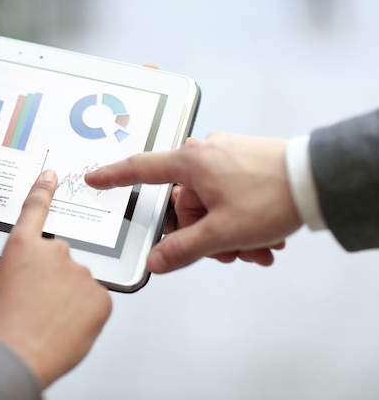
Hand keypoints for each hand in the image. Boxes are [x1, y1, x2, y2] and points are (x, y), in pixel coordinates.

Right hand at [0, 170, 111, 387]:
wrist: (16, 355)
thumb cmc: (2, 326)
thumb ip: (18, 272)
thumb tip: (26, 278)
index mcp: (23, 247)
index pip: (36, 209)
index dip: (44, 190)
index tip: (51, 176)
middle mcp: (55, 252)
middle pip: (61, 258)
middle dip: (54, 278)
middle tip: (40, 302)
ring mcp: (80, 271)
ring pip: (79, 282)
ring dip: (70, 297)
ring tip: (51, 319)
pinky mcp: (100, 294)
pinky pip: (94, 300)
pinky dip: (84, 312)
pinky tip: (67, 325)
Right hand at [85, 133, 302, 272]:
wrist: (320, 179)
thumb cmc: (274, 196)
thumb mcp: (223, 232)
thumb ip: (183, 249)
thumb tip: (156, 261)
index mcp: (192, 162)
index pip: (141, 169)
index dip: (114, 176)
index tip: (94, 178)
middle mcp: (205, 154)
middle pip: (183, 202)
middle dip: (202, 232)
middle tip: (224, 252)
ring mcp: (225, 157)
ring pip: (208, 203)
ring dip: (225, 232)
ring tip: (253, 249)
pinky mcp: (242, 163)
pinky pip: (227, 196)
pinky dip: (238, 220)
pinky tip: (260, 240)